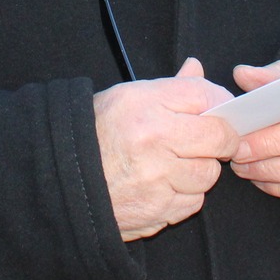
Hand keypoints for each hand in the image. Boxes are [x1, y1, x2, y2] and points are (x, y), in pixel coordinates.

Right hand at [93, 57, 238, 241]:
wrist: (60, 178)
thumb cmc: (96, 134)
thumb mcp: (128, 98)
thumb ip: (170, 87)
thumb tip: (197, 69)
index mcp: (145, 105)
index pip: (206, 96)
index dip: (218, 103)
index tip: (216, 112)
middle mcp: (154, 140)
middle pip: (219, 138)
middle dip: (220, 140)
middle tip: (209, 141)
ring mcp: (156, 179)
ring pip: (208, 174)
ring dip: (199, 170)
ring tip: (175, 164)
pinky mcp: (157, 210)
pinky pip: (192, 202)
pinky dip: (184, 195)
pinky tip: (163, 186)